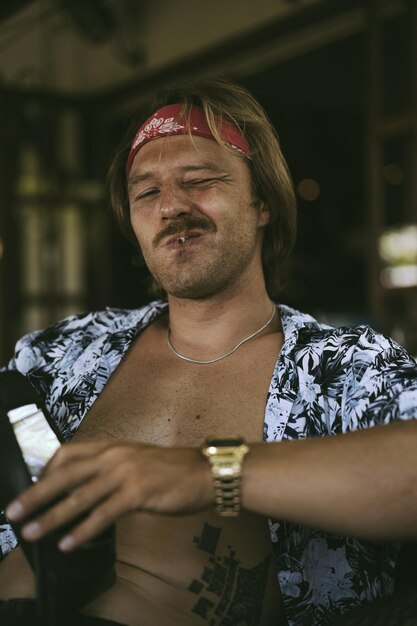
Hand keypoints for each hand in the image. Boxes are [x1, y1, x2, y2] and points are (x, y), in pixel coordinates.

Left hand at [5, 439, 212, 551]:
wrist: (203, 471)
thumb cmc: (170, 469)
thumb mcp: (134, 459)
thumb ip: (108, 468)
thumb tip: (81, 489)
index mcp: (111, 445)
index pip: (67, 453)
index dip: (45, 471)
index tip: (32, 489)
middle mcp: (113, 455)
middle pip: (65, 474)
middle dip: (36, 494)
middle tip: (14, 512)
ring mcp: (125, 473)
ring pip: (79, 496)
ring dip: (52, 516)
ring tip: (33, 532)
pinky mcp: (138, 492)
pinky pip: (103, 514)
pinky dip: (83, 531)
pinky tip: (69, 544)